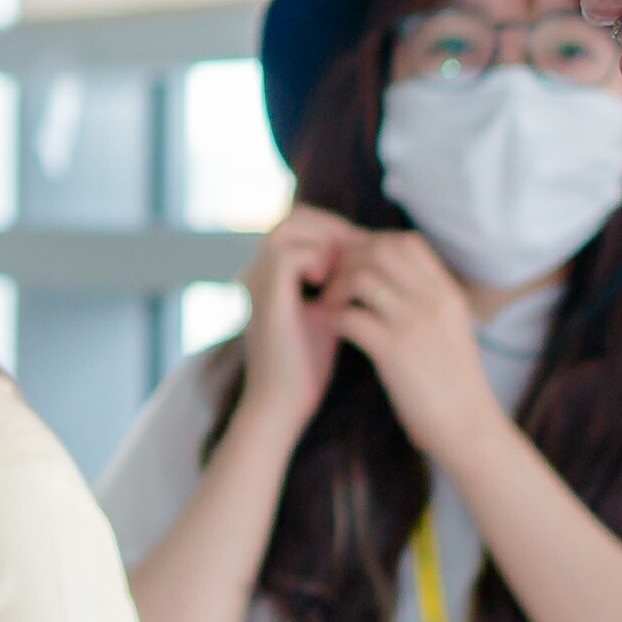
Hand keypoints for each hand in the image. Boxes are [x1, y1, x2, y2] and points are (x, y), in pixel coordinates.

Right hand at [238, 207, 360, 423]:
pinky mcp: (264, 296)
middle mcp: (256, 270)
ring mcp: (257, 280)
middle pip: (294, 215)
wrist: (281, 406)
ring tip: (346, 266)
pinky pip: (288, 253)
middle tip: (361, 251)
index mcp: (268, 273)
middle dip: (334, 227)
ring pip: (289, 226)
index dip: (335, 228)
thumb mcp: (325, 313)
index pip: (301, 222)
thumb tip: (365, 257)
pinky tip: (330, 283)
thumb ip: (334, 283)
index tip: (365, 250)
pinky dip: (315, 260)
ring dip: (325, 240)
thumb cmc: (305, 367)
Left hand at [323, 228, 496, 443]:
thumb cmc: (456, 387)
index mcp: (447, 293)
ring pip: (362, 277)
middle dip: (347, 260)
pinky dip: (334, 318)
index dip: (371, 245)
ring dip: (336, 288)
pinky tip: (331, 329)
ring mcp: (415, 324)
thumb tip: (398, 287)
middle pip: (379, 250)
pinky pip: (352, 316)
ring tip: (328, 306)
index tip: (353, 268)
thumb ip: (430, 305)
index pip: (406, 242)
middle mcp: (434, 300)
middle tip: (332, 283)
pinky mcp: (394, 352)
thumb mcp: (452, 332)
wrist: (470, 428)